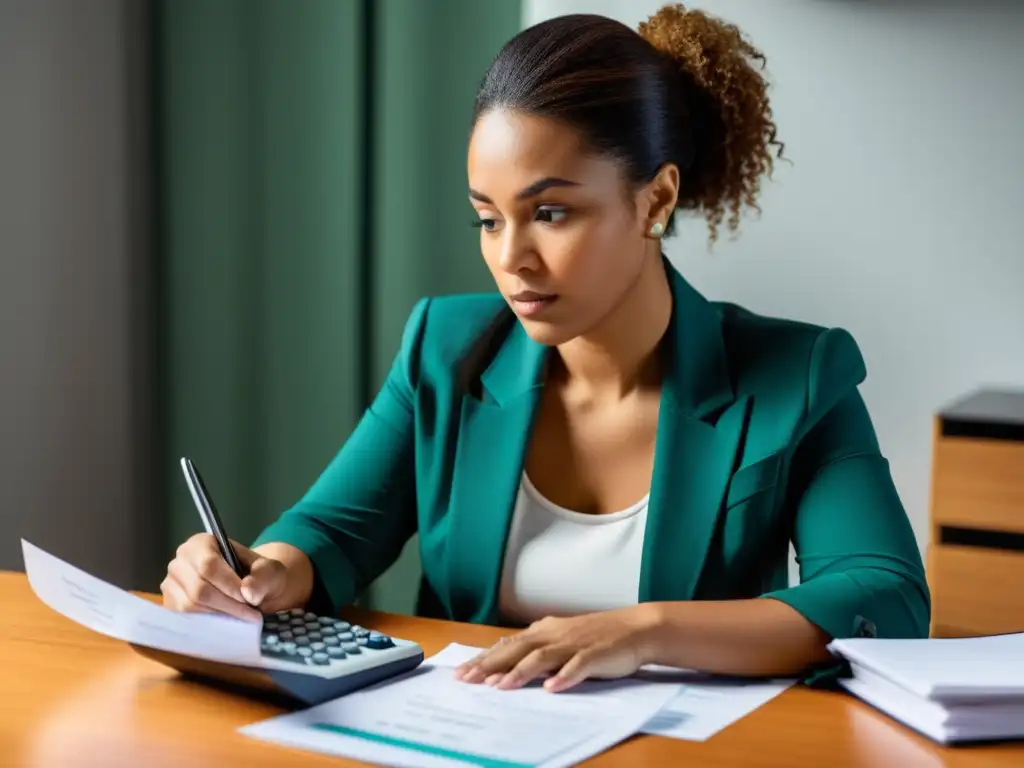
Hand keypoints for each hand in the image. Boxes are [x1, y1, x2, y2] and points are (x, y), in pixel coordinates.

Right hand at [161, 533, 289, 620]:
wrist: (251, 589)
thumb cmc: (258, 575)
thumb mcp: (270, 570)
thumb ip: (263, 576)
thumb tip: (247, 592)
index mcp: (202, 543)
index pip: (209, 566)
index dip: (229, 586)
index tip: (249, 600)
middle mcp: (181, 560)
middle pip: (198, 588)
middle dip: (227, 604)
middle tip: (250, 614)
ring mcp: (172, 582)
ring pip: (190, 605)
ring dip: (219, 614)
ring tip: (241, 616)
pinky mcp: (171, 603)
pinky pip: (184, 617)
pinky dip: (206, 622)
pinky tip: (225, 620)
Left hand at [453, 605, 662, 692]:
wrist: (636, 628)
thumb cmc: (596, 636)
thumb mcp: (561, 638)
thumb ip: (537, 648)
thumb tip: (507, 662)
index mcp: (545, 631)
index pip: (508, 646)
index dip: (483, 659)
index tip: (461, 672)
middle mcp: (555, 635)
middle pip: (517, 650)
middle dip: (490, 665)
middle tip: (467, 680)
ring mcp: (575, 644)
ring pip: (542, 658)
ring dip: (520, 672)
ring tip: (501, 687)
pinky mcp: (595, 655)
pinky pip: (578, 666)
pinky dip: (564, 677)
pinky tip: (552, 688)